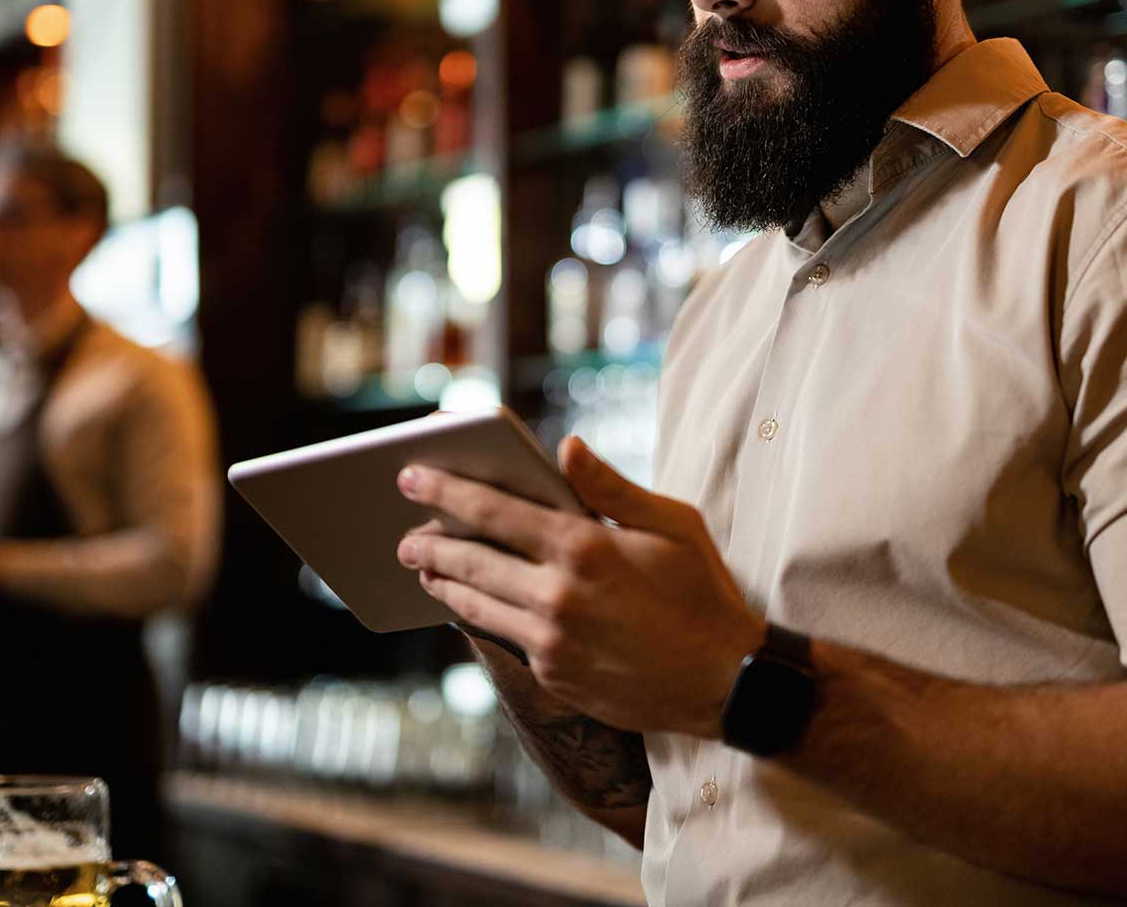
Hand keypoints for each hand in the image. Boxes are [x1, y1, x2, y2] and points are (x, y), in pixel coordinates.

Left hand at [395, 437, 763, 736]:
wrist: (723, 681)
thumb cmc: (701, 591)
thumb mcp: (672, 524)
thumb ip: (611, 486)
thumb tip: (566, 446)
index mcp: (585, 547)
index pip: (494, 512)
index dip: (446, 491)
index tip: (410, 476)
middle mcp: (558, 596)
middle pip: (470, 561)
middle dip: (428, 541)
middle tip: (403, 533)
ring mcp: (552, 642)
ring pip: (475, 605)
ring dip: (443, 581)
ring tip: (422, 566)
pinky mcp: (554, 675)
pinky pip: (503, 638)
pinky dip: (478, 615)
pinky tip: (469, 603)